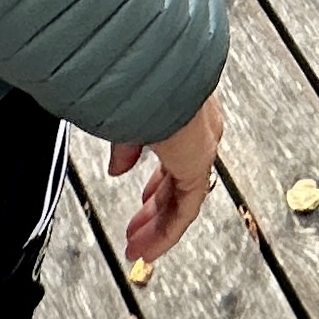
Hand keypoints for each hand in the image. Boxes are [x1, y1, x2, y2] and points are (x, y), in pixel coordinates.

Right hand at [108, 91, 222, 264]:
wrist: (152, 68)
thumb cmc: (137, 77)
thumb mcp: (123, 116)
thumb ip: (125, 146)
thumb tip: (118, 168)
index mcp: (180, 114)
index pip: (172, 159)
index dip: (156, 185)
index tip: (142, 202)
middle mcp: (196, 131)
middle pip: (177, 183)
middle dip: (154, 211)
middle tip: (137, 232)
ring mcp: (199, 148)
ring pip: (182, 201)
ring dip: (157, 228)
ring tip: (140, 250)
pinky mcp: (197, 165)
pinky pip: (185, 210)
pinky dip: (166, 233)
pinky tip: (150, 249)